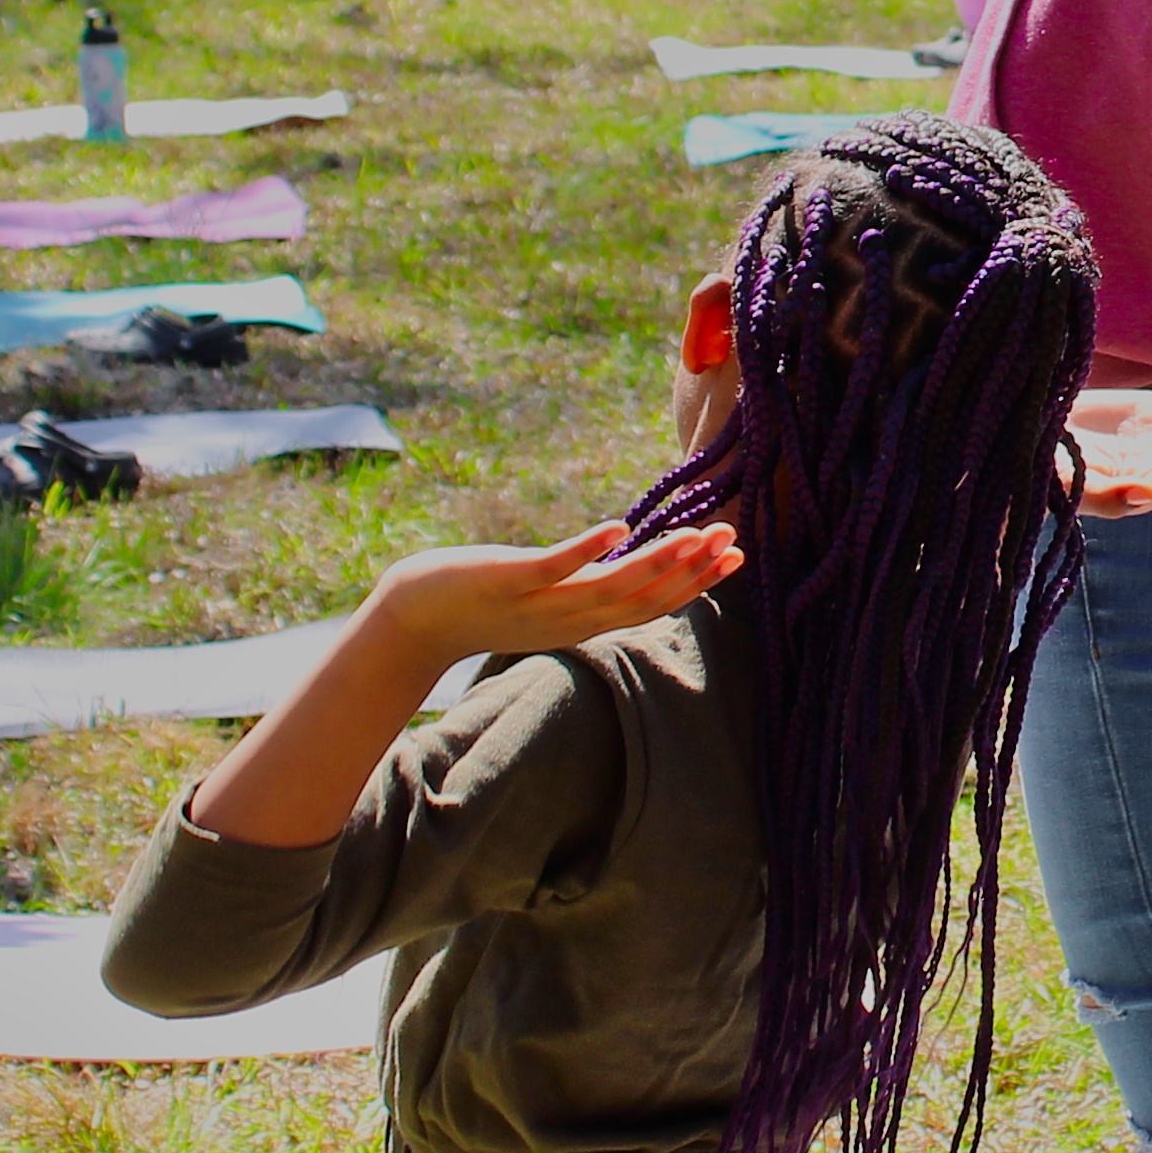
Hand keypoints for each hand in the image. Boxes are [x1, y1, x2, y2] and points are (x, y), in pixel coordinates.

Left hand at [368, 518, 745, 661]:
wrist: (414, 621)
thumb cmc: (479, 602)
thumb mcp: (545, 599)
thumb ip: (586, 586)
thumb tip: (622, 560)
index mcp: (581, 624)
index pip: (652, 607)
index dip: (697, 585)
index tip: (736, 558)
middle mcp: (568, 620)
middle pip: (642, 600)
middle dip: (691, 572)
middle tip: (732, 540)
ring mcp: (538, 602)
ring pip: (609, 588)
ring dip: (655, 563)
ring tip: (693, 536)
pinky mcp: (507, 580)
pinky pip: (553, 568)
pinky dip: (587, 551)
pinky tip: (617, 528)